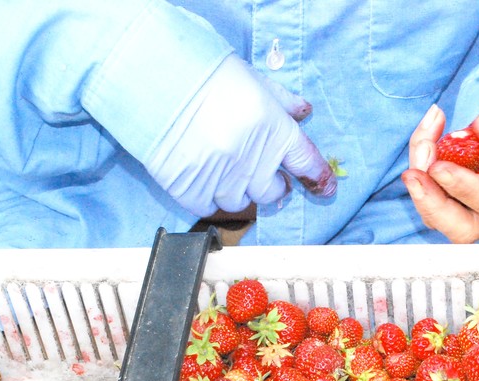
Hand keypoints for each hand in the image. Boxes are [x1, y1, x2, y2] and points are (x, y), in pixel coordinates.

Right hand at [146, 55, 336, 216]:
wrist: (155, 75)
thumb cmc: (207, 73)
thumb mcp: (253, 80)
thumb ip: (282, 102)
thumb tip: (303, 112)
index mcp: (273, 128)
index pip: (306, 162)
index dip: (316, 177)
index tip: (323, 188)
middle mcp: (251, 158)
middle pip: (272, 193)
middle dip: (269, 184)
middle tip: (257, 172)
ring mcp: (220, 176)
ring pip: (239, 203)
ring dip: (236, 191)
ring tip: (222, 169)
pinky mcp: (189, 188)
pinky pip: (207, 208)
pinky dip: (207, 198)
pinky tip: (201, 177)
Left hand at [401, 86, 478, 242]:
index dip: (464, 188)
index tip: (439, 167)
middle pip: (463, 230)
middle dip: (433, 204)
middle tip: (413, 174)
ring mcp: (474, 210)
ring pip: (438, 217)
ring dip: (421, 183)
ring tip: (423, 142)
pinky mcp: (452, 202)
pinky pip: (429, 197)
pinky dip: (420, 168)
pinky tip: (425, 138)